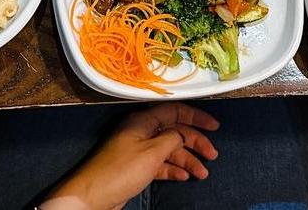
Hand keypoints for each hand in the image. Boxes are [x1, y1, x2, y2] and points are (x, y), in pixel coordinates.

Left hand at [44, 104, 219, 209]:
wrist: (93, 196)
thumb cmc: (120, 171)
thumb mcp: (151, 153)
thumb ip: (171, 139)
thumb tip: (183, 132)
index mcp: (143, 121)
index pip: (175, 111)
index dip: (196, 117)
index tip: (215, 126)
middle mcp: (141, 131)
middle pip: (174, 131)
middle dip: (195, 142)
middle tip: (213, 155)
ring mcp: (139, 150)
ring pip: (169, 150)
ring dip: (187, 160)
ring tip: (202, 173)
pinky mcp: (137, 167)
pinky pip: (161, 164)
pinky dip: (173, 169)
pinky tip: (184, 177)